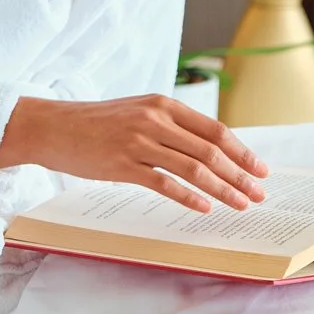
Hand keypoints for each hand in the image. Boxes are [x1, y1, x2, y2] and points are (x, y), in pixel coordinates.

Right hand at [0, 94, 267, 213]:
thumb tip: (209, 149)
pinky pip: (164, 183)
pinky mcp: (122, 164)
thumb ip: (170, 126)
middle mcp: (155, 120)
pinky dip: (188, 197)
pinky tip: (204, 208)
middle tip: (259, 193)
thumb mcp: (138, 112)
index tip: (260, 169)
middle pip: (211, 150)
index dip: (242, 152)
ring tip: (240, 204)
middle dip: (240, 174)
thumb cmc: (96, 123)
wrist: (52, 126)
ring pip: (193, 168)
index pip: (215, 130)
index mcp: (163, 105)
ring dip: (222, 189)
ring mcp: (138, 142)